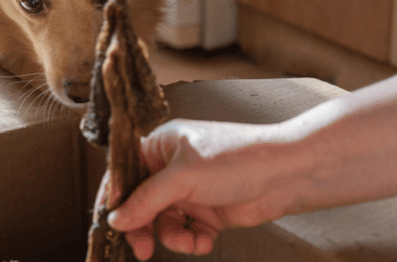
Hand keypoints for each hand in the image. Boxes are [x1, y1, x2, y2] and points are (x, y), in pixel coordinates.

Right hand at [105, 118, 303, 259]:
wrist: (285, 175)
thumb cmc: (237, 159)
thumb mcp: (183, 177)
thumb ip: (146, 199)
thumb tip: (117, 218)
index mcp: (160, 146)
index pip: (124, 173)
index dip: (115, 199)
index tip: (111, 224)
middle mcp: (171, 168)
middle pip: (140, 203)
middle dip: (142, 227)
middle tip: (141, 249)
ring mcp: (190, 190)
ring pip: (163, 222)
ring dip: (172, 236)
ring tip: (188, 240)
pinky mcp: (207, 211)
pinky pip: (186, 231)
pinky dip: (192, 240)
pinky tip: (205, 239)